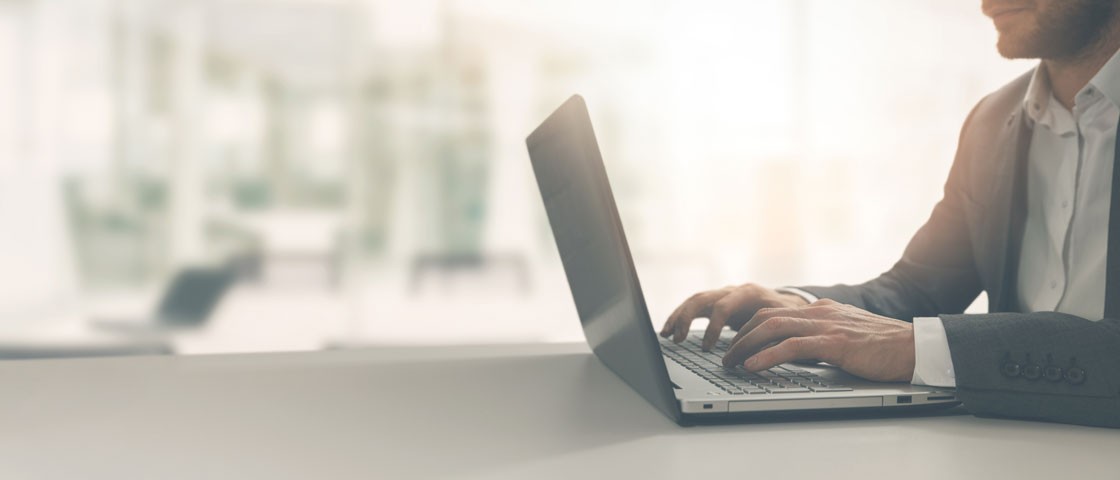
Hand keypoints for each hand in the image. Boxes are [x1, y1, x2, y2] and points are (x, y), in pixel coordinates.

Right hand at [659, 283, 808, 349]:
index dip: (713, 327)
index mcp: (747, 293)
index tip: (708, 349)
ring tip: (666, 335)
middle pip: (701, 298)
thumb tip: (758, 355)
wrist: (788, 302)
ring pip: (694, 301)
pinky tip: (670, 332)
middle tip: (677, 339)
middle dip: (686, 318)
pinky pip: (694, 307)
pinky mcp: (716, 303)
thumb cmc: (787, 314)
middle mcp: (731, 291)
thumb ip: (770, 335)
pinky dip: (680, 318)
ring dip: (678, 317)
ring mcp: (722, 295)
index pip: (722, 306)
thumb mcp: (783, 323)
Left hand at [721, 299, 914, 382]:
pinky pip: (791, 347)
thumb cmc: (884, 346)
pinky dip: (767, 356)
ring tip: (731, 362)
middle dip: (740, 336)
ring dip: (746, 346)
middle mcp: (819, 312)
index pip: (774, 312)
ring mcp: (826, 325)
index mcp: (821, 310)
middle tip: (726, 355)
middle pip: (765, 317)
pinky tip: (753, 366)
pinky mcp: (833, 343)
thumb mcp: (846, 335)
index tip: (736, 343)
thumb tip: (800, 352)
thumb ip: (823, 338)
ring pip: (772, 328)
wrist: (914, 346)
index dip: (749, 326)